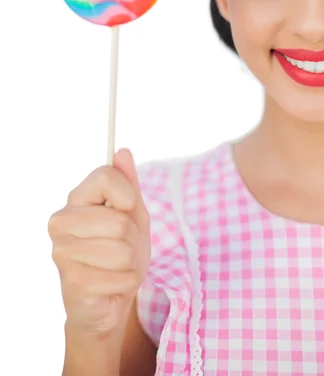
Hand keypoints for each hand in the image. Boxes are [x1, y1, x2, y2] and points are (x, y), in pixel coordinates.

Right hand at [48, 149, 150, 338]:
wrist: (109, 300)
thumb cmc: (121, 252)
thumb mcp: (133, 215)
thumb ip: (129, 184)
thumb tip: (123, 152)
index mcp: (76, 199)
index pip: (105, 175)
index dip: (128, 195)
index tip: (127, 209)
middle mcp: (61, 221)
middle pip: (118, 220)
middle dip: (133, 238)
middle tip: (123, 247)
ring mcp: (62, 251)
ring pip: (122, 250)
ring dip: (131, 263)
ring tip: (118, 267)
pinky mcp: (72, 281)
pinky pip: (121, 277)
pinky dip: (126, 283)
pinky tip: (111, 285)